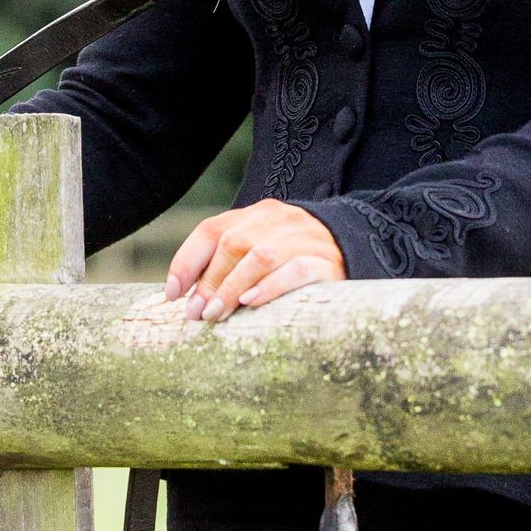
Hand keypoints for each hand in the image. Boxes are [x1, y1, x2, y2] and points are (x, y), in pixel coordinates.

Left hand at [165, 200, 347, 323]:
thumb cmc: (295, 263)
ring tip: (216, 315)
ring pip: (261, 255)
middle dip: (209, 281)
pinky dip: (270, 286)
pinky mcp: (327, 262)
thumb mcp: (259, 255)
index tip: (172, 296)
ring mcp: (305, 237)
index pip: (212, 230)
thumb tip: (183, 299)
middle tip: (197, 315)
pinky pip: (296, 270)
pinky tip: (252, 302)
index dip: (187, 262)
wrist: (358, 251)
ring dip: (232, 287)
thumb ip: (227, 267)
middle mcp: (279, 219)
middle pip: (234, 244)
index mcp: (257, 214)